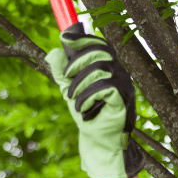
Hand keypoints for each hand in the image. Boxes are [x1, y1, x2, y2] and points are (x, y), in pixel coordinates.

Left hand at [45, 23, 144, 177]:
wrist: (97, 140)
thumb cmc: (86, 113)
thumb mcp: (69, 90)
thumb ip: (62, 72)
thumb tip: (53, 51)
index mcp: (107, 67)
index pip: (99, 44)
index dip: (83, 38)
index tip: (65, 38)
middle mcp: (118, 72)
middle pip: (99, 52)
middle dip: (77, 63)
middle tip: (66, 79)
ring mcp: (124, 85)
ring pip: (99, 69)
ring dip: (79, 84)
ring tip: (73, 100)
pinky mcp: (124, 99)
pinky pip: (104, 87)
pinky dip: (87, 96)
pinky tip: (83, 108)